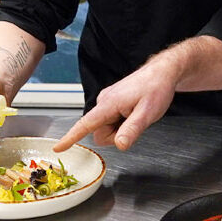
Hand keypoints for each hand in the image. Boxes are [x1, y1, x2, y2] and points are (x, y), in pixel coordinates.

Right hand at [53, 63, 177, 152]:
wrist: (162, 73)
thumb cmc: (156, 88)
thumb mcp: (148, 113)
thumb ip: (132, 129)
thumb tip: (120, 145)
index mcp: (108, 104)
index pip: (85, 124)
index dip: (71, 137)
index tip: (59, 147)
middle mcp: (104, 101)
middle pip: (99, 132)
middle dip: (116, 135)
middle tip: (135, 123)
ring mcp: (107, 102)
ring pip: (106, 128)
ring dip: (120, 129)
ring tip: (135, 115)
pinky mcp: (112, 103)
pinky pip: (111, 121)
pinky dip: (122, 122)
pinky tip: (133, 112)